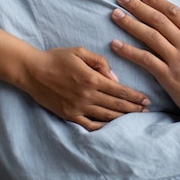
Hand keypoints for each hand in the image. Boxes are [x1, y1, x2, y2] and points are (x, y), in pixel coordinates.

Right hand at [23, 47, 150, 130]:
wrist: (31, 71)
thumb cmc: (57, 58)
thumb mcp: (80, 51)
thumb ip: (100, 62)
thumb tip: (115, 77)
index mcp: (91, 79)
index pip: (120, 90)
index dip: (135, 96)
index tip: (146, 99)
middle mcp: (87, 96)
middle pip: (116, 105)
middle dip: (134, 108)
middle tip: (147, 110)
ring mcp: (78, 108)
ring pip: (106, 116)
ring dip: (122, 117)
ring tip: (135, 117)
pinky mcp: (69, 115)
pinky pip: (89, 124)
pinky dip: (103, 127)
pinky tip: (112, 127)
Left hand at [110, 0, 179, 127]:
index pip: (174, 13)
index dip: (156, 1)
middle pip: (158, 20)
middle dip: (138, 6)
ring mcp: (177, 60)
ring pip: (149, 36)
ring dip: (130, 23)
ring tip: (115, 14)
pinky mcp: (169, 77)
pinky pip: (145, 60)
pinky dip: (129, 51)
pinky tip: (115, 44)